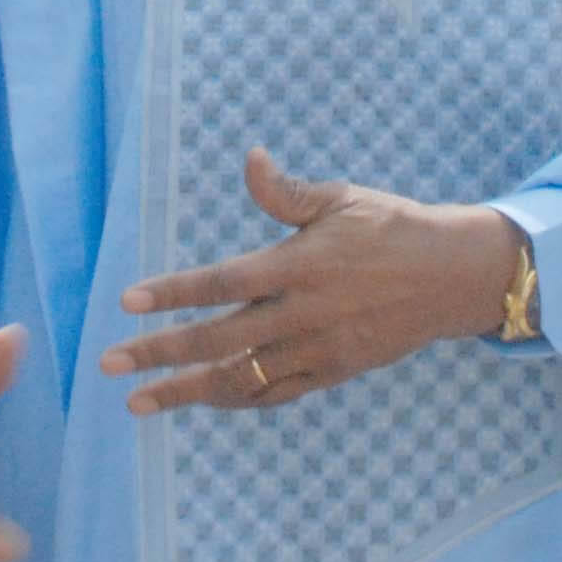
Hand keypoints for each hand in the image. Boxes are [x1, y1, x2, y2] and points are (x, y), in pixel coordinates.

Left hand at [102, 146, 521, 412]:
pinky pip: (275, 394)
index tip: (129, 301)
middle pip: (219, 340)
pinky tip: (203, 399)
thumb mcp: (342, 199)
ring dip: (186, 391)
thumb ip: (287, 192)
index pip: (223, 282)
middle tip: (110, 363)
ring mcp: (318, 349)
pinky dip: (236, 399)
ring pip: (241, 379)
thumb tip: (250, 159)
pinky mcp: (333, 371)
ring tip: (139, 401)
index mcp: (300, 264)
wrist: (451, 278)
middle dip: (160, 353)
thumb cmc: (391, 228)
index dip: (174, 293)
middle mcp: (304, 313)